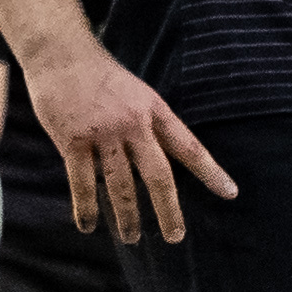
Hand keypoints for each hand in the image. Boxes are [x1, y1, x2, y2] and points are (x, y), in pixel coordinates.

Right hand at [24, 41, 232, 241]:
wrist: (61, 53)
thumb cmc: (99, 75)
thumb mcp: (136, 93)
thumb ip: (147, 125)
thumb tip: (157, 162)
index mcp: (153, 110)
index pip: (188, 146)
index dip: (210, 172)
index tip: (230, 193)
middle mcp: (133, 123)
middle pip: (158, 175)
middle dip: (168, 209)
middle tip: (175, 236)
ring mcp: (103, 133)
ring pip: (120, 185)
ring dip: (127, 216)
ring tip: (132, 238)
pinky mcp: (73, 141)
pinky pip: (82, 183)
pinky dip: (85, 208)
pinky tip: (88, 226)